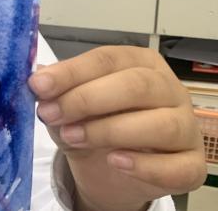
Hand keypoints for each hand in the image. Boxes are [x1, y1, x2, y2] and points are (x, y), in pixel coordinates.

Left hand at [29, 46, 206, 210]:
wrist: (108, 170)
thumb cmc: (94, 125)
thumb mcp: (69, 106)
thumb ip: (57, 92)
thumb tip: (39, 76)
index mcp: (141, 63)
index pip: (108, 59)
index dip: (72, 72)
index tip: (39, 85)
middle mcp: (169, 89)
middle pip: (136, 85)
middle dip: (87, 99)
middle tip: (50, 114)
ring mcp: (185, 127)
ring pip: (160, 124)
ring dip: (109, 131)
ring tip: (72, 137)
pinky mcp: (191, 164)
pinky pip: (176, 166)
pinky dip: (144, 165)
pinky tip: (115, 161)